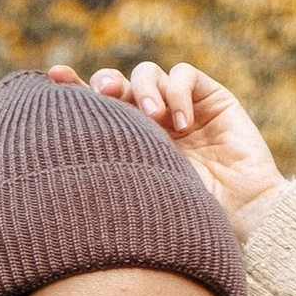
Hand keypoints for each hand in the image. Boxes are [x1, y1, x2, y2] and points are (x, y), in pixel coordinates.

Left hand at [46, 58, 283, 235]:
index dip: (74, 90)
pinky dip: (178, 91)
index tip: (53, 78)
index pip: (94, 111)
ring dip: (145, 89)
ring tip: (154, 119)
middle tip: (105, 93)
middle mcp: (150, 125)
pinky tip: (182, 125)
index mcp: (126, 147)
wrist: (242, 221)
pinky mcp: (211, 98)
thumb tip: (57, 157)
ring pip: (148, 73)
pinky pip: (184, 74)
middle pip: (117, 85)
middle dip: (107, 83)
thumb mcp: (138, 193)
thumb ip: (108, 168)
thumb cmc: (188, 222)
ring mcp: (180, 109)